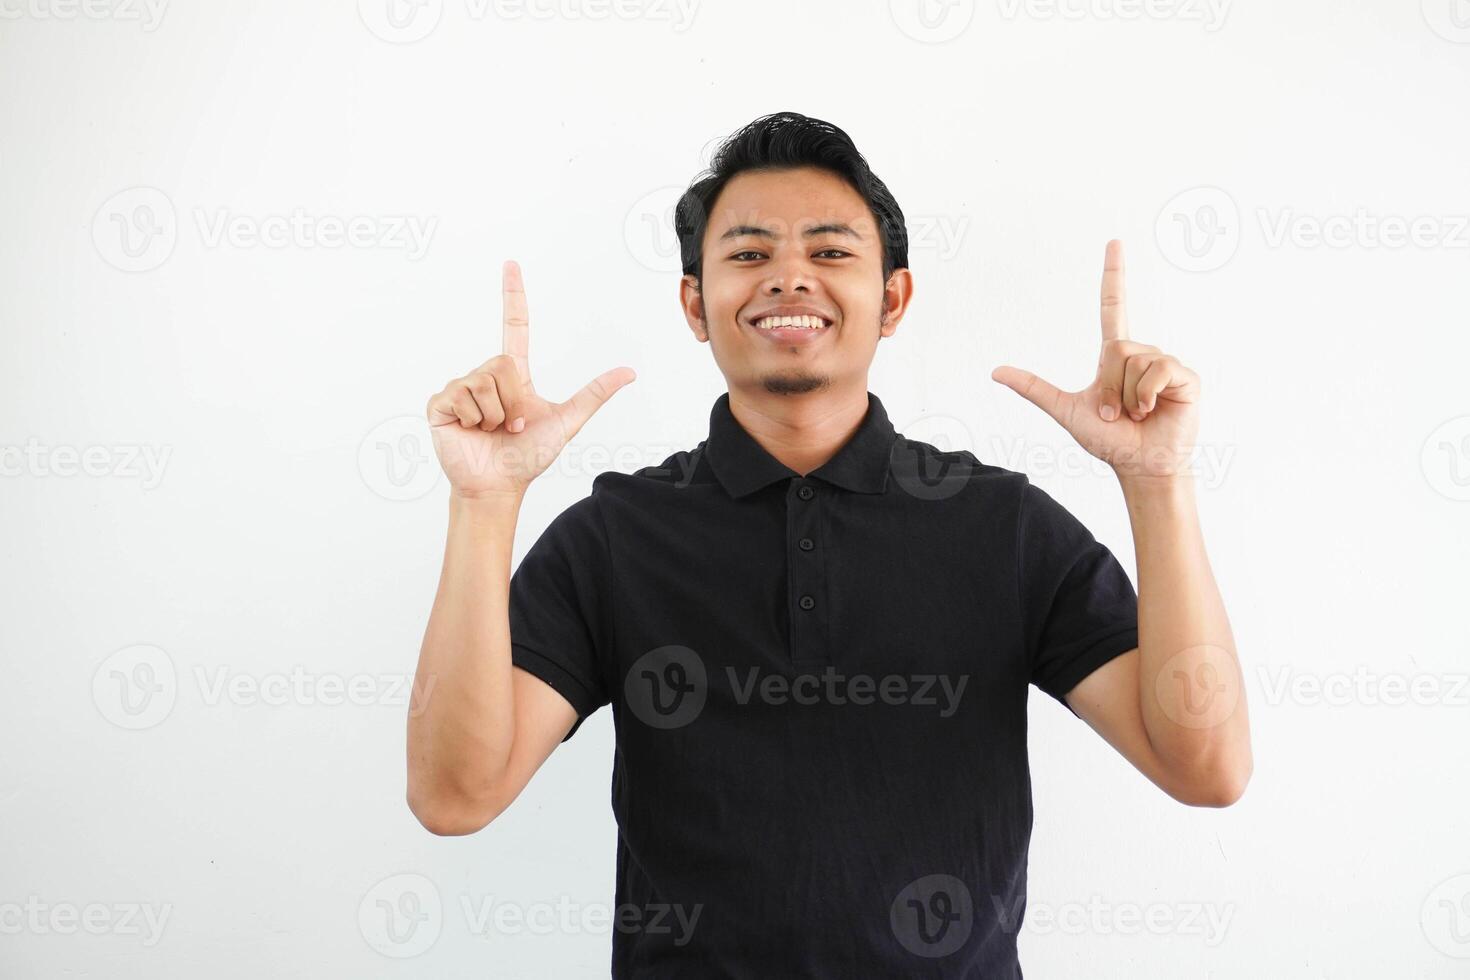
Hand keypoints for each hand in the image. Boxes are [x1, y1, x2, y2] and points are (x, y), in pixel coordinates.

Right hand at [426, 261, 635, 496]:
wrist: (499, 486)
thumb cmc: (528, 456)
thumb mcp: (566, 421)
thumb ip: (594, 394)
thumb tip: (629, 372)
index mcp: (513, 375)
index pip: (514, 326)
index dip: (513, 296)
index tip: (511, 265)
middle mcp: (486, 376)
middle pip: (503, 364)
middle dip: (514, 401)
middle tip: (512, 425)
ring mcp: (461, 388)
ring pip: (484, 382)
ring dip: (495, 414)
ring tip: (492, 430)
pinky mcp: (441, 404)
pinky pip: (461, 396)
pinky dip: (473, 419)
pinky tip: (471, 432)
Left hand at [990, 240, 1200, 482]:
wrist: (1139, 466)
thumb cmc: (1108, 441)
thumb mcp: (1065, 410)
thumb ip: (1034, 388)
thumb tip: (996, 371)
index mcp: (1115, 357)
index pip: (1113, 306)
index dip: (1114, 275)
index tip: (1114, 243)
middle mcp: (1141, 354)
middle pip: (1117, 345)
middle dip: (1109, 385)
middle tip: (1114, 412)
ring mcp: (1165, 364)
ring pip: (1135, 359)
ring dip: (1126, 396)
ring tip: (1136, 415)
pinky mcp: (1185, 378)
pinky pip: (1158, 370)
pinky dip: (1147, 395)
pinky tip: (1152, 411)